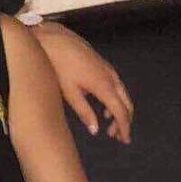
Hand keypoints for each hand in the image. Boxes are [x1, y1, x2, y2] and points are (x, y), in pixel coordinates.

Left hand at [28, 21, 132, 143]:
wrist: (54, 40)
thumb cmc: (58, 67)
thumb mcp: (69, 93)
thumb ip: (84, 112)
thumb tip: (95, 130)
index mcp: (103, 86)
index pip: (120, 111)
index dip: (124, 127)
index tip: (124, 140)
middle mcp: (111, 77)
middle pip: (126, 102)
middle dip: (124, 121)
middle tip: (117, 137)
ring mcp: (108, 69)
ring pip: (123, 94)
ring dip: (120, 111)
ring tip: (111, 127)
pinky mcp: (103, 65)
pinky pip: (116, 86)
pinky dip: (115, 100)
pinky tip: (105, 108)